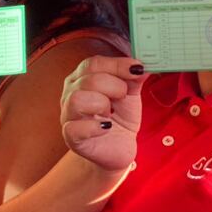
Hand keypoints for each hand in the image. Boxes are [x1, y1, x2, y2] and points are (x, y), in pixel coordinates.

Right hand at [61, 56, 147, 171]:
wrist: (118, 148)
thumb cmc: (120, 118)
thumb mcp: (130, 93)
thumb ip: (134, 78)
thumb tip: (143, 66)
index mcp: (83, 77)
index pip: (94, 63)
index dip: (117, 65)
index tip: (137, 68)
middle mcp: (71, 93)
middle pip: (88, 79)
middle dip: (114, 86)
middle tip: (123, 96)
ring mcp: (68, 115)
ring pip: (77, 100)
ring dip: (102, 104)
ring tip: (110, 113)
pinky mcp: (71, 137)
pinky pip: (74, 128)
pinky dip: (95, 127)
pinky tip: (107, 127)